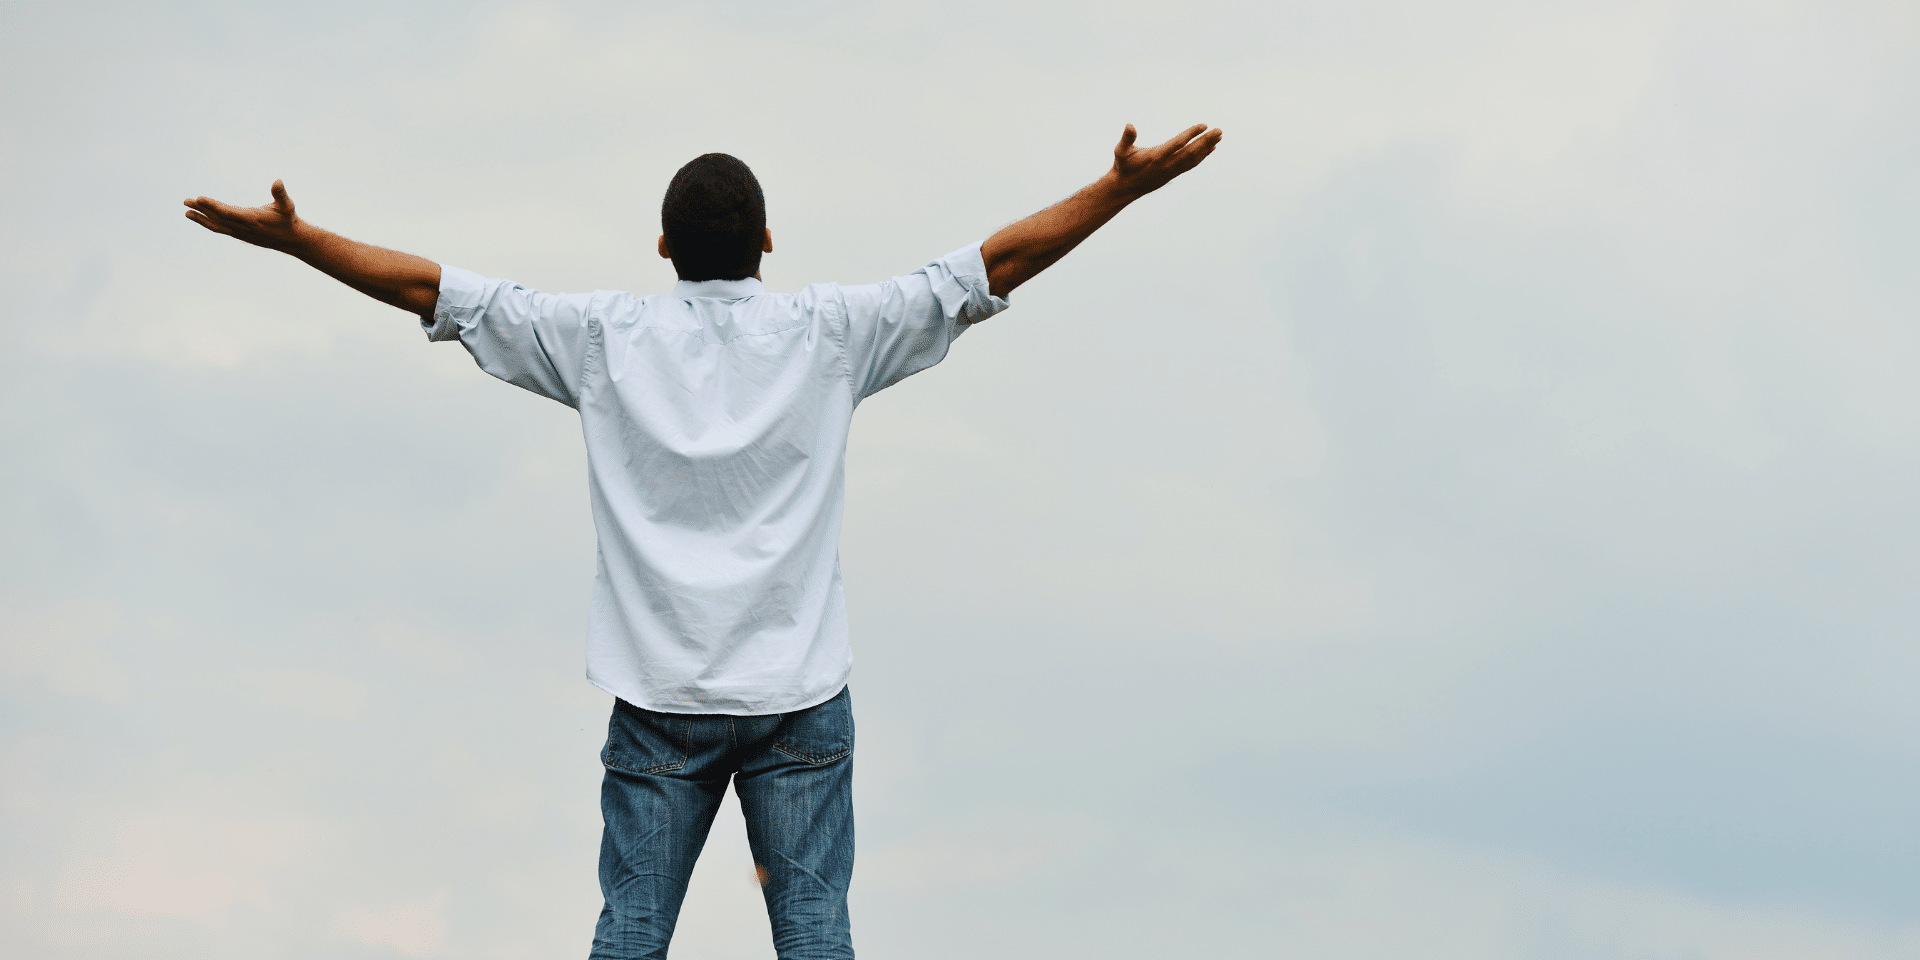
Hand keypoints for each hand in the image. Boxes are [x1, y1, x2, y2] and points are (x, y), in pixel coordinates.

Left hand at [184, 180, 305, 251]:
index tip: (199, 198)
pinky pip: (220, 229)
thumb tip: (278, 181)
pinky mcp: (239, 235)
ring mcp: (240, 233)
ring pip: (216, 226)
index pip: (227, 212)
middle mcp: (243, 227)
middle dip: (201, 209)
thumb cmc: (289, 220)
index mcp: (252, 219)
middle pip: (218, 218)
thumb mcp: (287, 206)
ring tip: (186, 212)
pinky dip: (209, 223)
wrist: (291, 240)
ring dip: (201, 218)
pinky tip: (201, 218)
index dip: (212, 205)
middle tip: (186, 201)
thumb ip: (280, 194)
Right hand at [1108, 123, 1223, 198]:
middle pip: (1190, 152)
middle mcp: (1166, 165)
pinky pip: (1191, 164)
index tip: (1203, 125)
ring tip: (1219, 136)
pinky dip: (1202, 156)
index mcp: (1156, 157)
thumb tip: (1129, 125)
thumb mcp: (1120, 151)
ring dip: (1207, 147)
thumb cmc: (1122, 166)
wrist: (1125, 188)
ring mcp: (1171, 171)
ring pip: (1193, 159)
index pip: (1177, 144)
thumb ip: (1126, 138)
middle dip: (1206, 141)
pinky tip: (1211, 148)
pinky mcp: (1174, 174)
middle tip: (1219, 130)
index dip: (1191, 134)